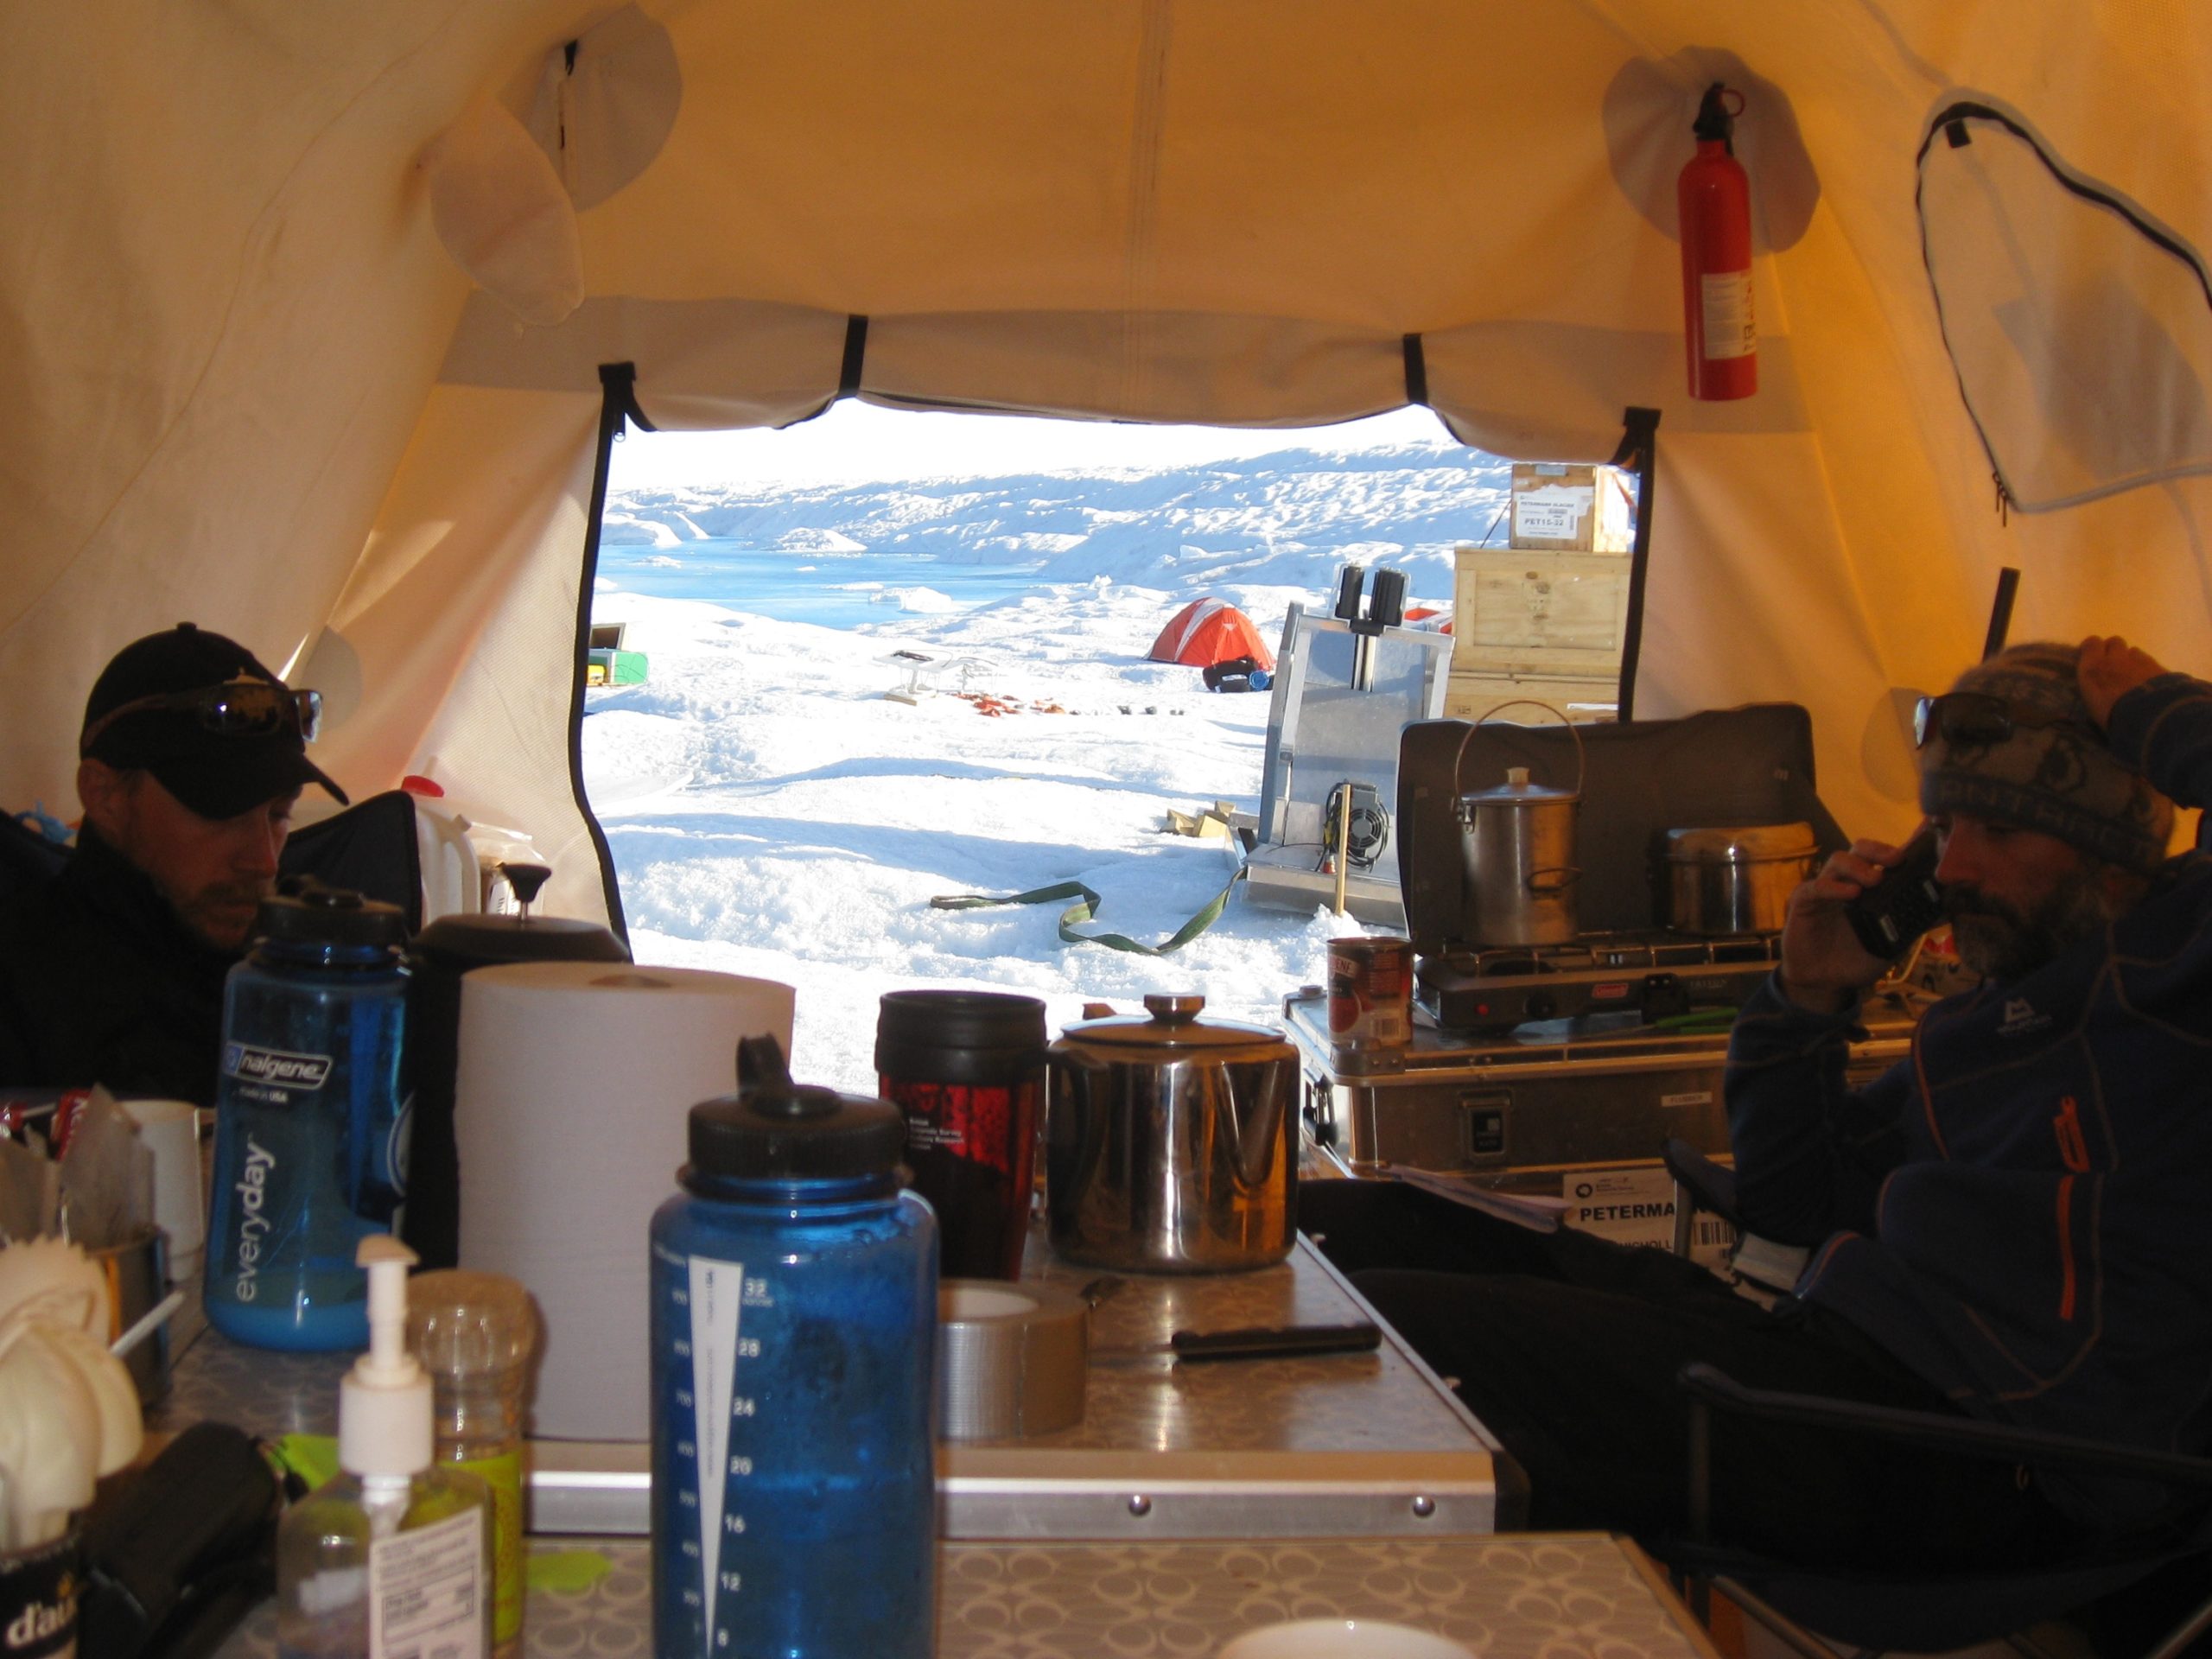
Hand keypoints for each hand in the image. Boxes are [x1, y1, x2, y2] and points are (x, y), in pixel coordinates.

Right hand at [1775, 836, 1908, 1012]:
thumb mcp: (1891, 945)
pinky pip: (1816, 886)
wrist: (1825, 983)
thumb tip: (1944, 910)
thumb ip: (1911, 926)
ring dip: (1858, 866)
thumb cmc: (1857, 960)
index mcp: (1869, 889)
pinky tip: (1851, 894)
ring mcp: (1825, 890)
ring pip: (1838, 860)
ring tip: (1875, 879)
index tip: (1916, 853)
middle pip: (1859, 850)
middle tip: (1895, 859)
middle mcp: (1847, 882)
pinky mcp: (1804, 901)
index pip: (1881, 859)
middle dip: (1878, 850)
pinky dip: (1834, 887)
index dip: (1896, 852)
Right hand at [2078, 635, 2166, 726]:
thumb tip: (2094, 687)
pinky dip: (2147, 668)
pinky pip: (2150, 661)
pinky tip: (2148, 682)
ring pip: (2133, 651)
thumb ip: (2093, 688)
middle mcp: (2115, 658)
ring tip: (2131, 676)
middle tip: (2112, 666)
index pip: (2091, 643)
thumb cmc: (2111, 715)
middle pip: (2115, 642)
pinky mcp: (2159, 667)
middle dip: (2113, 650)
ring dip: (2131, 660)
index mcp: (2094, 667)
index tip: (2090, 657)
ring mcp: (2139, 661)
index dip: (2092, 648)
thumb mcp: (2091, 704)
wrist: (2148, 714)